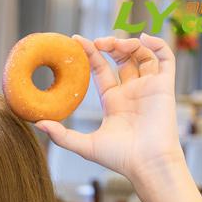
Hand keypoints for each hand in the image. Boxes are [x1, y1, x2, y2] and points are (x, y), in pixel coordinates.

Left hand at [35, 32, 184, 183]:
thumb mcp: (85, 146)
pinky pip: (165, 58)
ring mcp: (148, 87)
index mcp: (113, 101)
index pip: (101, 69)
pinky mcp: (165, 86)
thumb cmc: (119, 158)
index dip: (90, 53)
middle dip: (109, 45)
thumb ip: (62, 135)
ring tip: (114, 44)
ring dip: (128, 43)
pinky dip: (158, 44)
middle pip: (121, 58)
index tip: (76, 40)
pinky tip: (144, 38)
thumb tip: (36, 124)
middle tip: (96, 42)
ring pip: (141, 54)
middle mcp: (131, 91)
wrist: (147, 164)